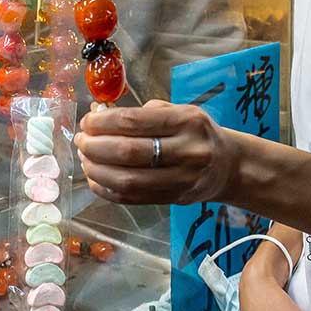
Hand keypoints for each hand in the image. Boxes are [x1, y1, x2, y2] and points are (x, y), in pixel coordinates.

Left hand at [74, 100, 237, 205]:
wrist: (229, 166)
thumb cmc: (196, 133)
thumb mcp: (180, 111)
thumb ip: (142, 112)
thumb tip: (99, 113)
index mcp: (186, 121)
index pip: (133, 121)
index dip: (102, 122)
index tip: (87, 121)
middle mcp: (186, 150)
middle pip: (127, 152)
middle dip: (94, 146)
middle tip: (80, 140)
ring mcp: (181, 179)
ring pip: (127, 180)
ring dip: (96, 169)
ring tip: (84, 158)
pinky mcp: (174, 199)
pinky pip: (132, 198)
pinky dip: (106, 189)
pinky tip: (96, 178)